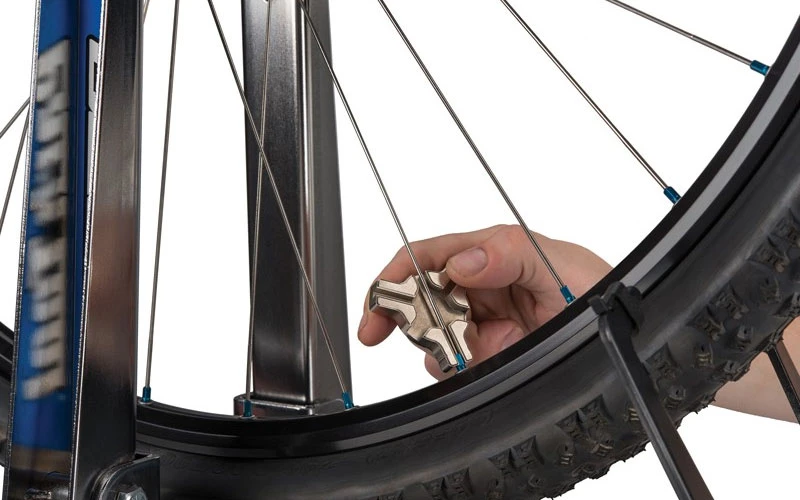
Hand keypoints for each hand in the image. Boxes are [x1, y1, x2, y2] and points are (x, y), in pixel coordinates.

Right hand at [358, 225, 611, 378]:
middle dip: (416, 320)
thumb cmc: (607, 292)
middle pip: (424, 299)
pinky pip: (458, 367)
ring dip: (445, 352)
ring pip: (436, 338)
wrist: (635, 342)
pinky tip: (489, 365)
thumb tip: (460, 259)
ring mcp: (489, 324)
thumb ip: (511, 254)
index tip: (375, 311)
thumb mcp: (564, 267)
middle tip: (427, 340)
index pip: (429, 257)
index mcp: (495, 255)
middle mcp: (486, 287)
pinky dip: (461, 372)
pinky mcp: (495, 356)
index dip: (394, 280)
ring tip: (486, 351)